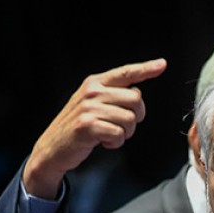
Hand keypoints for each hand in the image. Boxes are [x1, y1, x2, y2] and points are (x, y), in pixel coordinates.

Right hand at [23, 58, 167, 198]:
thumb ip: (112, 95)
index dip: (145, 68)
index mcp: (94, 83)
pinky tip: (104, 142)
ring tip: (109, 135)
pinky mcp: (88, 126)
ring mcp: (89, 108)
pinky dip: (116, 143)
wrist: (52, 148)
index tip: (161, 65)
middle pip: (136, 99)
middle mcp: (92, 92)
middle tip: (122, 126)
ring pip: (130, 119)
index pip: (125, 72)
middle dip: (136, 118)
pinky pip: (119, 134)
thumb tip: (137, 93)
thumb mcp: (91, 104)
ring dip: (125, 133)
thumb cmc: (76, 127)